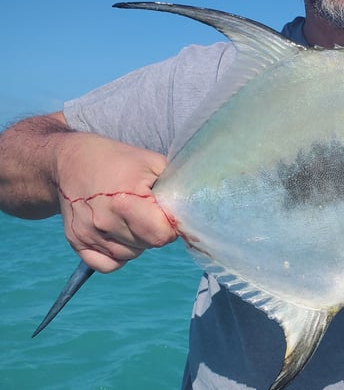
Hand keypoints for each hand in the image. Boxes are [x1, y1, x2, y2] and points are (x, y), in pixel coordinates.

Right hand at [55, 133, 176, 272]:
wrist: (70, 161)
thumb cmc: (117, 160)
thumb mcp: (152, 163)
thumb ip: (175, 188)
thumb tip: (192, 210)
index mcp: (126, 200)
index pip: (161, 235)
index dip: (170, 226)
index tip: (165, 212)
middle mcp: (104, 221)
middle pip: (148, 245)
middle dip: (154, 231)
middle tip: (147, 211)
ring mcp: (88, 233)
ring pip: (130, 255)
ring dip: (137, 242)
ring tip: (130, 217)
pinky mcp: (76, 242)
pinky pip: (108, 265)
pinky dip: (118, 255)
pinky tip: (119, 234)